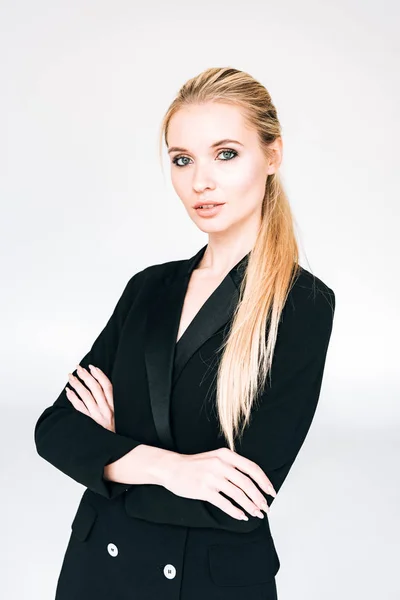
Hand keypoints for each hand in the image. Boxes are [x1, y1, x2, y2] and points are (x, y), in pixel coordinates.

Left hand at [65, 364, 114, 432]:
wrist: (113, 450)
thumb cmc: (114, 433)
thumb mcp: (117, 417)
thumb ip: (110, 405)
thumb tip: (101, 389)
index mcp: (114, 407)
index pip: (107, 386)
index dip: (100, 375)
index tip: (92, 368)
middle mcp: (106, 410)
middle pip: (95, 388)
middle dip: (86, 376)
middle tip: (78, 368)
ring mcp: (97, 416)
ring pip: (86, 396)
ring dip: (77, 384)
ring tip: (71, 377)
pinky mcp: (88, 423)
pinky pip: (79, 408)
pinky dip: (73, 398)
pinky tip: (69, 391)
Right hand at [160, 447, 276, 520]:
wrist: (172, 468)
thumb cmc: (195, 465)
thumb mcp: (216, 458)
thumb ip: (232, 466)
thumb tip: (253, 483)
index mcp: (226, 455)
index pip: (252, 468)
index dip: (264, 481)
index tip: (271, 492)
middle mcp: (220, 464)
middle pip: (247, 483)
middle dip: (259, 497)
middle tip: (265, 507)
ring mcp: (212, 477)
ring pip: (237, 494)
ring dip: (249, 506)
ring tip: (256, 514)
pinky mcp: (204, 490)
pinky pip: (224, 503)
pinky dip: (235, 511)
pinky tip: (241, 516)